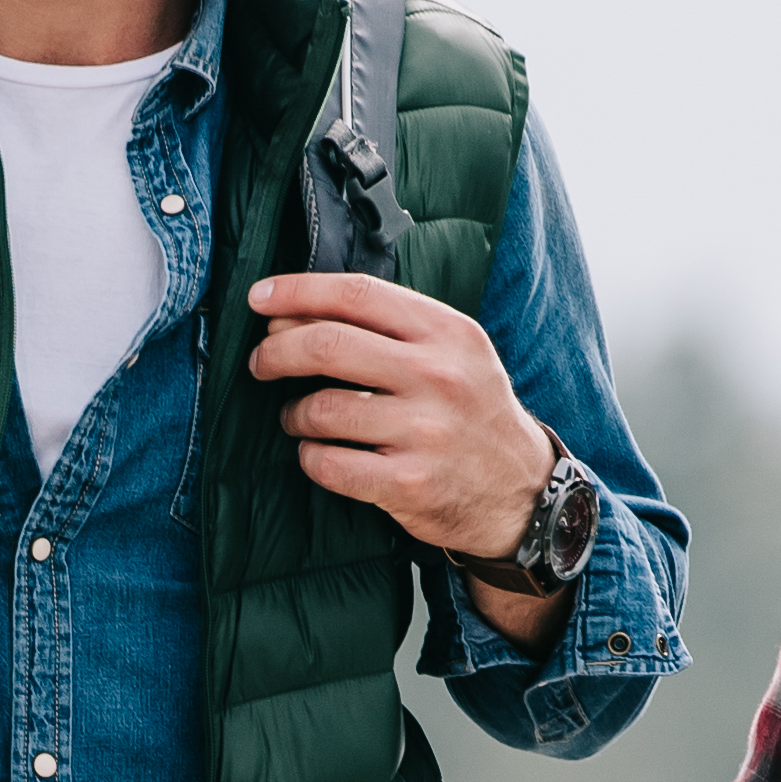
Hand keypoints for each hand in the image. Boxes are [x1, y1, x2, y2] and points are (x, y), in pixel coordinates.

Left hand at [244, 270, 559, 566]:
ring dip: (294, 414)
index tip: (260, 299)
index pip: (356, 294)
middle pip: (327, 346)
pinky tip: (318, 453)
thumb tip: (292, 316)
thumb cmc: (472, 411)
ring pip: (320, 409)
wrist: (520, 489)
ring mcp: (424, 432)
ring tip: (298, 418)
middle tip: (261, 363)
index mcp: (447, 332)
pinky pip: (328, 464)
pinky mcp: (408, 482)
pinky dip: (310, 457)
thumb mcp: (453, 352)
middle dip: (276, 352)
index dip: (297, 292)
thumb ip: (388, 328)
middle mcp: (438, 376)